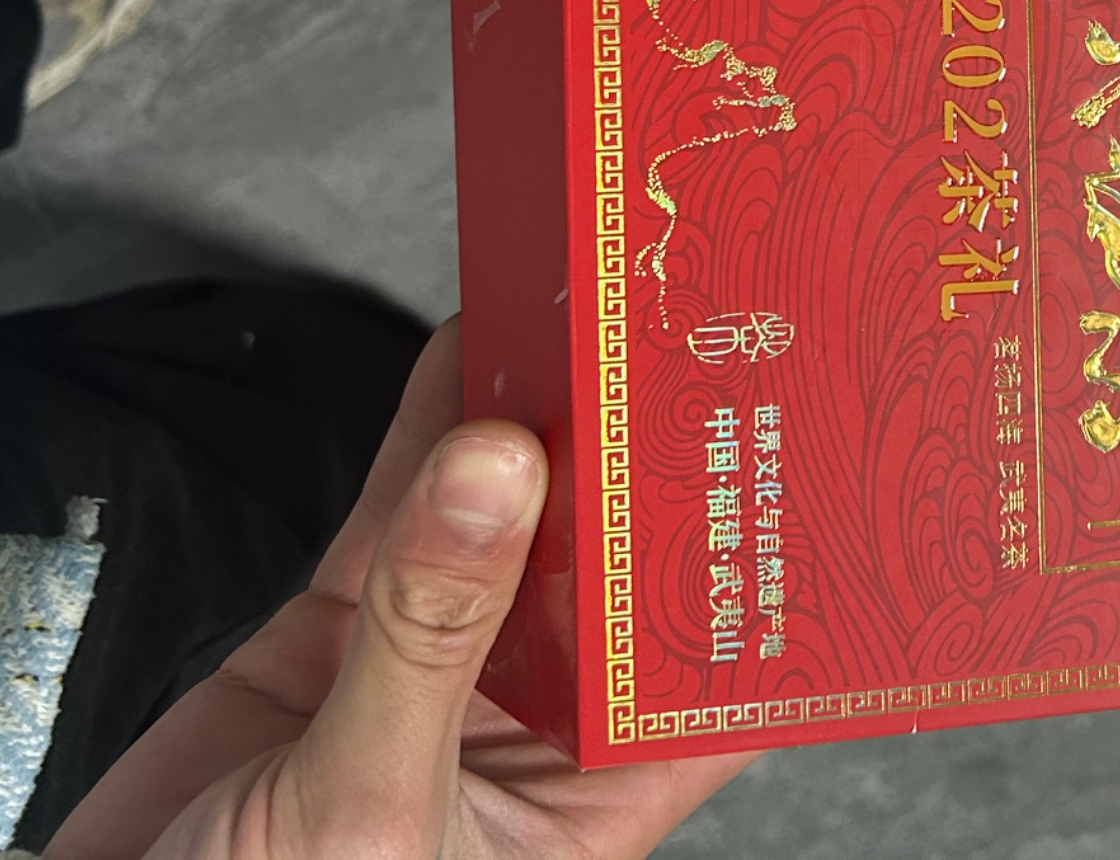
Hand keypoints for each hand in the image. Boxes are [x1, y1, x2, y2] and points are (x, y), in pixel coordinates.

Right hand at [47, 319, 754, 858]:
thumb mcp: (367, 805)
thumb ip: (429, 633)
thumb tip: (496, 468)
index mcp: (587, 799)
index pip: (707, 671)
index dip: (754, 562)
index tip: (777, 449)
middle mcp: (532, 726)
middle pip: (612, 566)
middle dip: (641, 459)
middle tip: (671, 339)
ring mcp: (438, 665)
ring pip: (511, 516)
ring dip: (538, 419)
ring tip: (580, 314)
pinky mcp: (342, 632)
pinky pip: (400, 506)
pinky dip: (431, 423)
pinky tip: (468, 347)